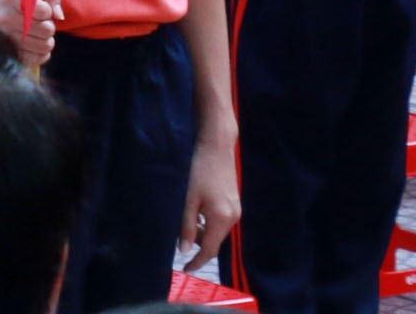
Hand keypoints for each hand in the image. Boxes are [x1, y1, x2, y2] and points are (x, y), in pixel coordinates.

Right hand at [0, 0, 60, 66]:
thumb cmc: (15, 2)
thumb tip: (59, 16)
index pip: (43, 10)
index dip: (48, 10)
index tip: (41, 9)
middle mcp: (6, 20)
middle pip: (47, 29)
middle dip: (48, 25)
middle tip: (40, 22)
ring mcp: (7, 40)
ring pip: (46, 45)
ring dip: (46, 39)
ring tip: (37, 33)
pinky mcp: (12, 55)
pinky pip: (40, 59)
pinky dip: (42, 52)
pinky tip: (34, 44)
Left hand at [181, 132, 240, 261]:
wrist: (217, 146)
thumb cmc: (199, 169)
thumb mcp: (188, 199)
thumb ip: (186, 226)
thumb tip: (184, 250)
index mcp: (221, 218)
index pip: (210, 250)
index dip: (197, 262)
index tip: (185, 269)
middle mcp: (232, 217)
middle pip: (214, 241)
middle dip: (198, 244)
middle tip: (180, 236)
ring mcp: (235, 210)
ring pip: (216, 231)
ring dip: (202, 232)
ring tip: (186, 219)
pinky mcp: (234, 202)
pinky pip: (220, 221)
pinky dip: (208, 223)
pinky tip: (196, 211)